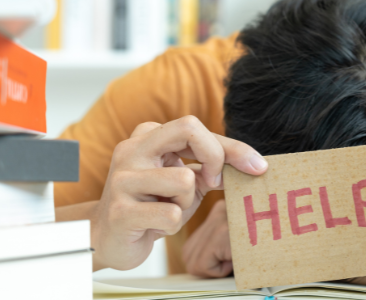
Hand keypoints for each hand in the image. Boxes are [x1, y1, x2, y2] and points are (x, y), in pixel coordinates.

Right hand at [88, 116, 266, 270]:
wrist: (110, 239)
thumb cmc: (153, 206)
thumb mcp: (187, 182)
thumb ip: (213, 167)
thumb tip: (253, 163)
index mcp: (147, 136)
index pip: (195, 126)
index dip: (231, 146)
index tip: (255, 166)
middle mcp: (131, 150)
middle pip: (189, 128)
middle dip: (215, 157)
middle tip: (213, 183)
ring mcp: (123, 179)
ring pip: (184, 180)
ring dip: (187, 203)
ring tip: (168, 210)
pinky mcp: (120, 211)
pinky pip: (172, 214)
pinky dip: (172, 226)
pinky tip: (155, 226)